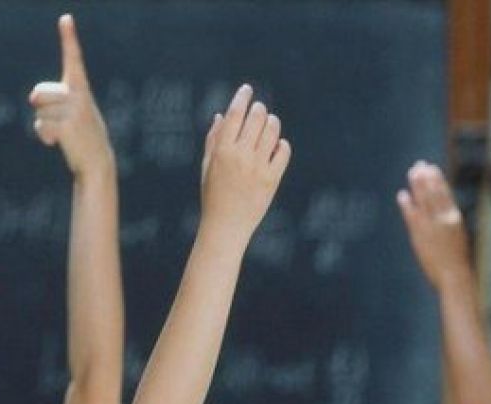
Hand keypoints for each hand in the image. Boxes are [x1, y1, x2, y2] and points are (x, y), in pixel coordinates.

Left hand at [29, 14, 114, 178]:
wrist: (96, 160)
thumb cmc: (79, 133)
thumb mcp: (68, 111)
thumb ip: (49, 99)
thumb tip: (33, 97)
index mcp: (81, 87)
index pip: (73, 59)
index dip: (68, 38)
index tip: (65, 18)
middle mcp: (79, 94)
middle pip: (39, 93)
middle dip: (39, 106)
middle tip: (56, 118)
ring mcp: (75, 110)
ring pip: (39, 112)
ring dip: (43, 124)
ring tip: (62, 131)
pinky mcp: (68, 126)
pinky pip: (40, 126)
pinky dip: (44, 136)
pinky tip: (58, 142)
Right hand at [199, 84, 290, 247]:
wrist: (226, 226)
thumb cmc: (213, 195)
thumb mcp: (207, 167)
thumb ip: (213, 140)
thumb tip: (220, 115)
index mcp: (221, 151)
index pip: (234, 115)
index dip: (241, 98)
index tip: (247, 89)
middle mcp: (240, 156)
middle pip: (256, 118)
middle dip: (258, 109)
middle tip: (259, 110)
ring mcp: (257, 166)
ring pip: (272, 130)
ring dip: (272, 122)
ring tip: (269, 123)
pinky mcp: (272, 178)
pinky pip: (283, 150)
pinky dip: (280, 144)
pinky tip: (276, 145)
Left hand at [397, 161, 471, 290]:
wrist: (453, 274)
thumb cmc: (455, 258)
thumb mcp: (456, 234)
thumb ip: (447, 221)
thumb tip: (441, 211)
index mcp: (455, 217)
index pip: (445, 193)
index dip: (438, 179)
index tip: (432, 168)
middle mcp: (444, 218)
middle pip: (433, 192)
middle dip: (426, 177)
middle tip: (419, 164)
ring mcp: (431, 226)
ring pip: (424, 200)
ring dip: (417, 185)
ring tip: (411, 172)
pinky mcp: (420, 235)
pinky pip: (412, 216)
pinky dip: (407, 204)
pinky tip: (402, 194)